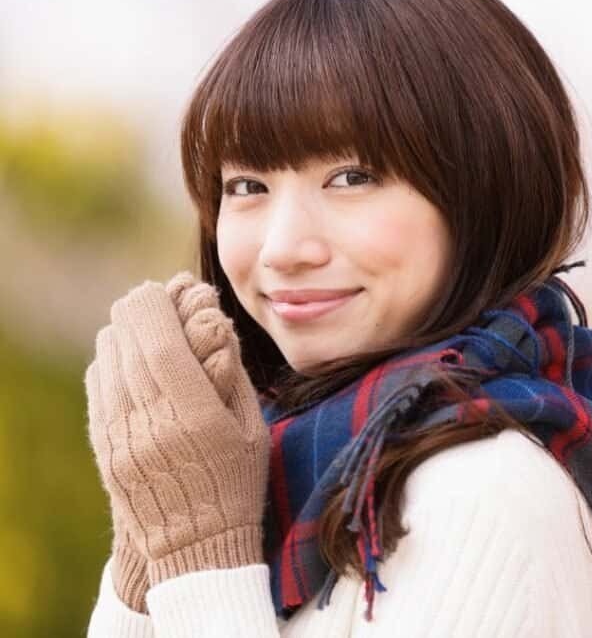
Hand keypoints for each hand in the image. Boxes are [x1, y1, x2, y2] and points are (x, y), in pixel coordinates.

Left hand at [85, 272, 269, 586]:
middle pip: (127, 346)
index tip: (161, 287)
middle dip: (139, 312)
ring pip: (106, 361)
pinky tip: (129, 358)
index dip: (155, 308)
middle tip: (152, 298)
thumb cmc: (237, 482)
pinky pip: (98, 386)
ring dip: (123, 334)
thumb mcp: (252, 428)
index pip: (158, 345)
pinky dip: (111, 361)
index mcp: (194, 419)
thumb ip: (229, 372)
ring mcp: (120, 438)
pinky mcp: (104, 448)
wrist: (196, 544)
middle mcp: (150, 425)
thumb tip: (210, 319)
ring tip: (144, 328)